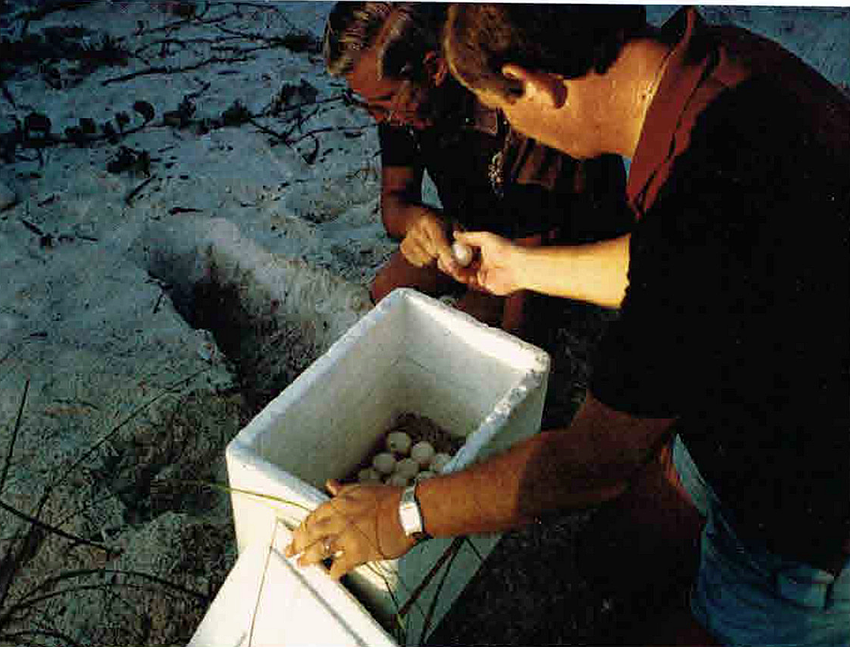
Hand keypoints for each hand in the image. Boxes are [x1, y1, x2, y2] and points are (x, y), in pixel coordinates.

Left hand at [285, 480, 415, 579]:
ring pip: (320, 550)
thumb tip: (330, 484)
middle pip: (310, 534)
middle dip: (297, 544)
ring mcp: (347, 538)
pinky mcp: (359, 553)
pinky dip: (335, 572)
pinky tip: (331, 576)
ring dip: (309, 558)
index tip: (296, 533)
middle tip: (289, 551)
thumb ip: (343, 490)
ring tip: (302, 564)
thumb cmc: (387, 499)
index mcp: (338, 505)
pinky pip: (341, 566)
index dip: (302, 527)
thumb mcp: (361, 489)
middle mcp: (338, 521)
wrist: (407, 512)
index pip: (312, 517)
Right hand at [399, 212, 456, 271]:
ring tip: (436, 250)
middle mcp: (416, 230)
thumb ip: (460, 236)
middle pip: (432, 256)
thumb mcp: (452, 222)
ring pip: (425, 262)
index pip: (438, 243)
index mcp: (430, 222)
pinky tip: (427, 251)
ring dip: (434, 260)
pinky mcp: (403, 248)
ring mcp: (407, 239)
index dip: (446, 256)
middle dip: (442, 258)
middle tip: (447, 254)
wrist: (414, 216)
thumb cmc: (438, 221)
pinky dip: (426, 261)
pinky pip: (418, 263)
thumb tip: (469, 250)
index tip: (453, 268)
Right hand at [443, 231, 523, 294]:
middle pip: (463, 265)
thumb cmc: (507, 250)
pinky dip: (464, 279)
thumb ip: (469, 236)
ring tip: (450, 267)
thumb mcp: (485, 237)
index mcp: (484, 251)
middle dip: (453, 264)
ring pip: (465, 274)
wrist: (518, 267)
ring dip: (457, 271)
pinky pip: (472, 284)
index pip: (465, 252)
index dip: (455, 252)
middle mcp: (484, 263)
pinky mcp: (486, 285)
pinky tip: (459, 274)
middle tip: (444, 261)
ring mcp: (485, 274)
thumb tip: (456, 234)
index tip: (446, 251)